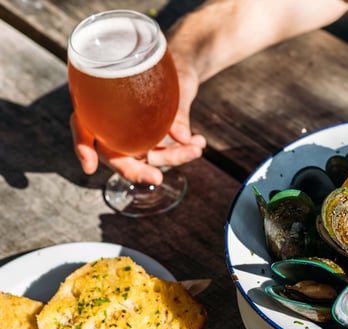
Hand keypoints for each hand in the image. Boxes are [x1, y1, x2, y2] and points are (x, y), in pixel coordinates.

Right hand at [71, 62, 205, 185]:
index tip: (90, 168)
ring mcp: (133, 134)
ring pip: (146, 157)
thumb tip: (183, 137)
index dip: (83, 147)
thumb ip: (177, 111)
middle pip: (115, 154)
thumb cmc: (167, 66)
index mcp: (99, 102)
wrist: (181, 65)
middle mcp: (113, 123)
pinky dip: (184, 151)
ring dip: (174, 157)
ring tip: (196, 148)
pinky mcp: (153, 140)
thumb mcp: (173, 81)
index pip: (83, 126)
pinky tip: (199, 143)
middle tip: (156, 178)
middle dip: (136, 170)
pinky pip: (165, 153)